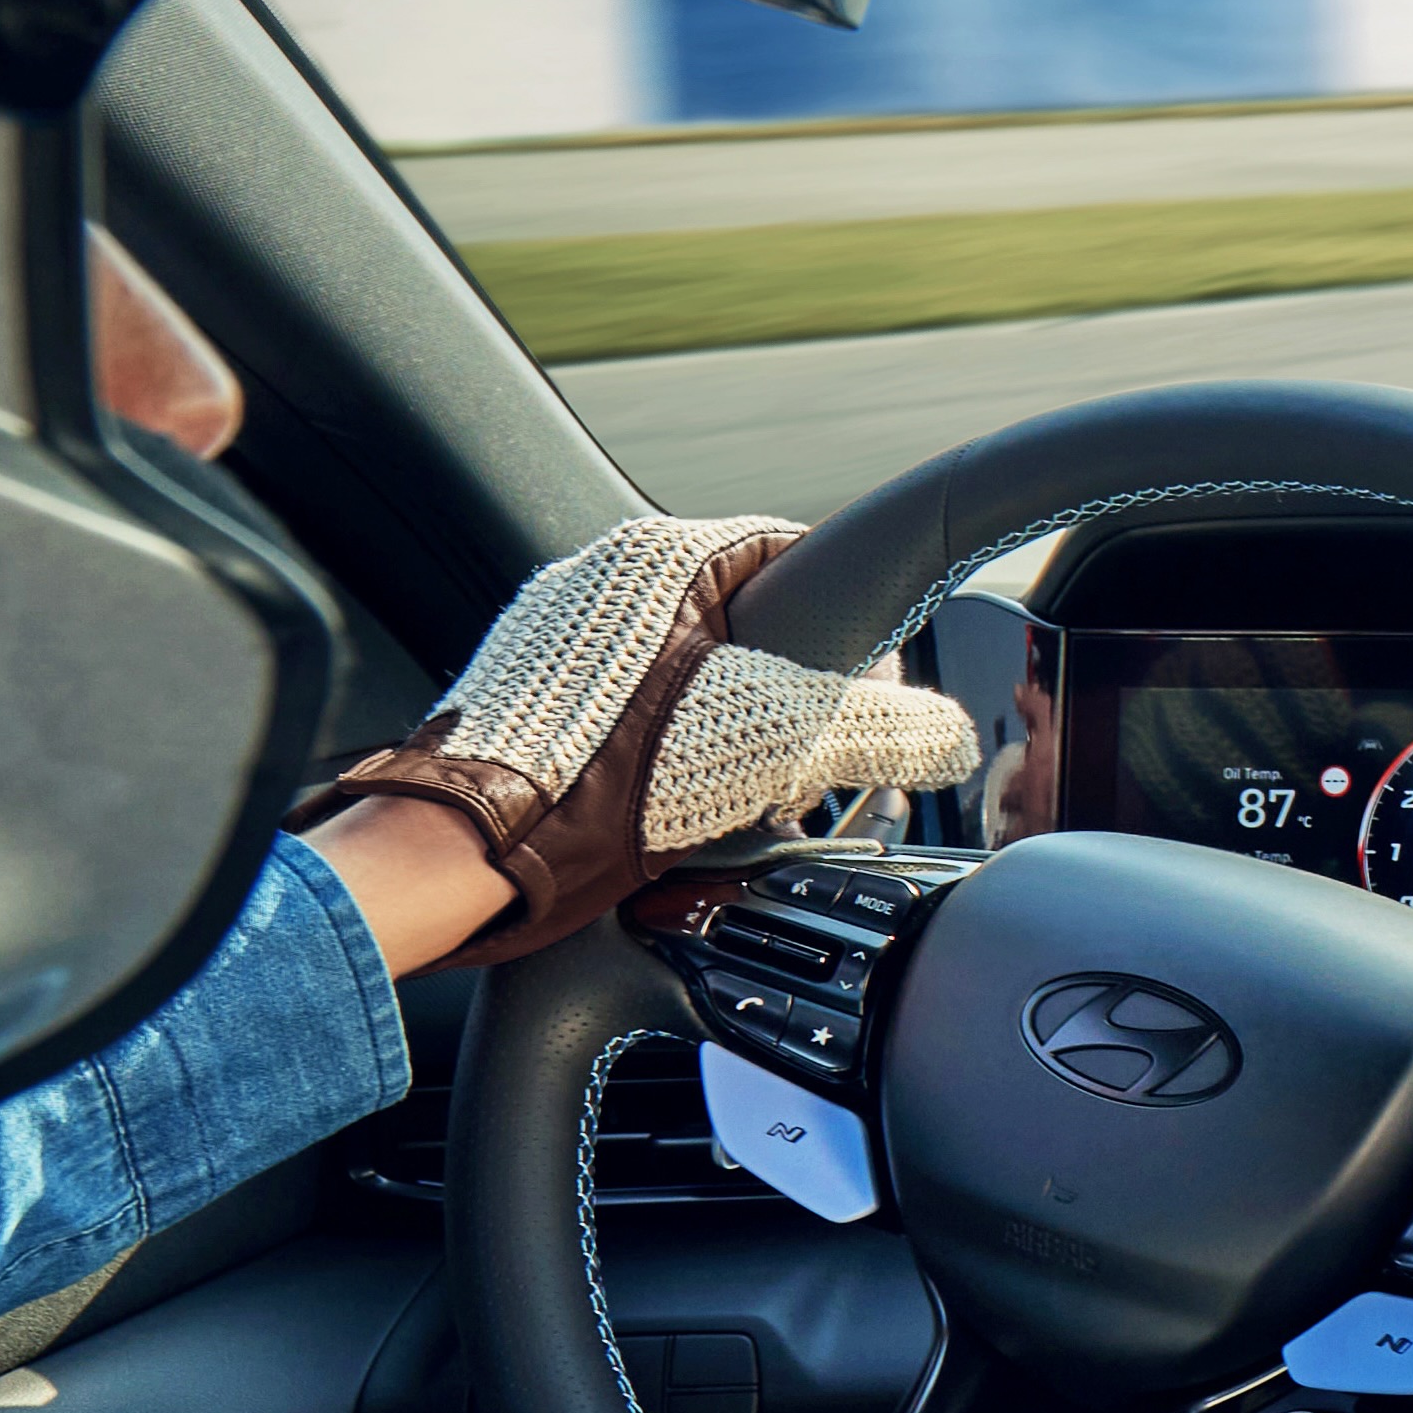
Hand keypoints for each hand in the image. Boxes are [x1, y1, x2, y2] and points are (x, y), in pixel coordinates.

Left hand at [300, 515, 978, 963]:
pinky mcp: (522, 695)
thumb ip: (881, 731)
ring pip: (684, 673)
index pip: (799, 561)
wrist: (461, 855)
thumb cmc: (599, 787)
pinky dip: (661, 756)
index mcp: (662, 557)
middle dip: (784, 702)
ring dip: (723, 735)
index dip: (851, 640)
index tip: (865, 704)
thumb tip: (951, 737)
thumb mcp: (769, 748)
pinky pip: (626, 711)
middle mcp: (598, 576)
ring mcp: (551, 636)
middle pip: (743, 625)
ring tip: (731, 802)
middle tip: (800, 770)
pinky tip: (667, 814)